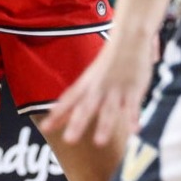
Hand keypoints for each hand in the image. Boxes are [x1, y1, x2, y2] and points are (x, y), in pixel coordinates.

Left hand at [39, 33, 155, 148]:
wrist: (129, 37)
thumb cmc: (108, 63)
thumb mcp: (89, 78)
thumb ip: (74, 98)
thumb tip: (55, 115)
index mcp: (86, 84)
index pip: (68, 100)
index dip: (57, 114)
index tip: (45, 129)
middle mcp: (98, 88)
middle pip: (86, 108)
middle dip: (78, 124)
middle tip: (69, 140)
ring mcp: (116, 89)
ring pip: (109, 109)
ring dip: (104, 126)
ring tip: (99, 143)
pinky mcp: (134, 89)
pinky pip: (133, 105)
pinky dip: (133, 117)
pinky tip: (134, 130)